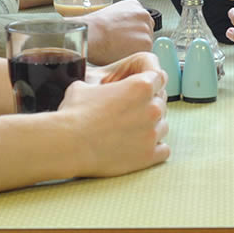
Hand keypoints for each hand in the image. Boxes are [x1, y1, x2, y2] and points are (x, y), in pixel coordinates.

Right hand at [60, 51, 169, 176]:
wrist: (69, 144)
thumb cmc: (74, 113)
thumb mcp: (85, 86)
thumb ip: (103, 84)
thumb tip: (99, 86)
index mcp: (141, 86)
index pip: (160, 77)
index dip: (150, 80)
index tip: (141, 87)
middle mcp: (152, 108)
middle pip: (161, 101)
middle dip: (148, 104)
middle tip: (129, 111)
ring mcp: (152, 133)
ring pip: (163, 125)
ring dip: (151, 126)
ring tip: (131, 130)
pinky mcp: (149, 155)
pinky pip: (164, 150)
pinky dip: (154, 147)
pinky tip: (139, 145)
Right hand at [82, 0, 154, 64]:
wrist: (90, 35)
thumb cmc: (93, 27)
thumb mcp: (110, 13)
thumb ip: (123, 19)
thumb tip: (124, 30)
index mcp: (135, 5)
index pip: (142, 20)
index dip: (133, 31)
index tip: (126, 36)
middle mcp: (143, 14)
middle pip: (146, 31)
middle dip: (137, 39)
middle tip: (122, 44)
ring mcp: (146, 28)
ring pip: (146, 43)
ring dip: (136, 49)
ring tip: (119, 50)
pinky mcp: (147, 43)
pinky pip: (144, 54)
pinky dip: (135, 56)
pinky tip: (122, 54)